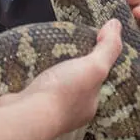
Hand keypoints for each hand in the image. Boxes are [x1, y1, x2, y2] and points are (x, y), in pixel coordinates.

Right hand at [0, 19, 122, 133]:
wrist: (23, 115)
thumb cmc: (64, 93)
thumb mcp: (94, 67)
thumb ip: (108, 48)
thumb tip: (116, 24)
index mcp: (89, 105)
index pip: (96, 80)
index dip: (95, 61)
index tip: (89, 41)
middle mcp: (69, 111)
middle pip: (73, 81)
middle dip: (70, 64)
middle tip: (66, 41)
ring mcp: (44, 110)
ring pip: (50, 84)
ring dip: (48, 68)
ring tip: (46, 46)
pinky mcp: (23, 105)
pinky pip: (30, 85)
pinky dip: (30, 73)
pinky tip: (27, 59)